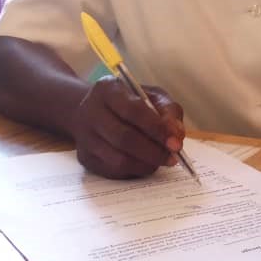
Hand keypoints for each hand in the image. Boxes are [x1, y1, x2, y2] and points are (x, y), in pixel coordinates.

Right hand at [70, 75, 185, 178]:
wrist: (92, 110)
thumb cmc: (128, 101)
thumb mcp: (151, 95)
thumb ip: (168, 111)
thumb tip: (176, 136)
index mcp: (107, 89)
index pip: (133, 111)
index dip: (157, 129)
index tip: (175, 142)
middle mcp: (90, 111)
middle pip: (124, 138)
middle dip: (153, 151)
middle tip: (172, 158)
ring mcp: (84, 137)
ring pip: (118, 160)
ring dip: (145, 164)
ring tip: (160, 161)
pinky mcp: (85, 157)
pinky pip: (113, 171)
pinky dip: (134, 171)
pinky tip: (145, 164)